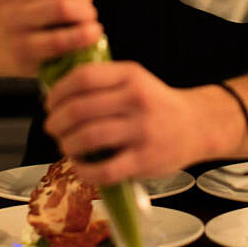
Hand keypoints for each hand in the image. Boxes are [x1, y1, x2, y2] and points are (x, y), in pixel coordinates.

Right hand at [0, 0, 101, 76]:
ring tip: (89, 23)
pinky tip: (92, 34)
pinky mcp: (23, 47)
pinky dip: (82, 35)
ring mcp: (14, 18)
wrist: (1, 48)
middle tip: (88, 10)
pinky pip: (59, 39)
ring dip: (85, 14)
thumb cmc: (31, 15)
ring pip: (63, 6)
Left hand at [43, 60, 208, 184]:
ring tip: (66, 146)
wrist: (198, 126)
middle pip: (79, 109)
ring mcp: (141, 131)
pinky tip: (81, 167)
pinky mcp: (144, 160)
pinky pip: (104, 169)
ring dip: (66, 145)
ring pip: (87, 138)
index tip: (50, 103)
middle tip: (53, 128)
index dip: (58, 92)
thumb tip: (57, 94)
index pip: (82, 77)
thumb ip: (103, 82)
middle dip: (56, 122)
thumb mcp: (135, 80)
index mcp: (130, 75)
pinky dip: (84, 171)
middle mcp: (136, 100)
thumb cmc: (157, 105)